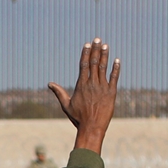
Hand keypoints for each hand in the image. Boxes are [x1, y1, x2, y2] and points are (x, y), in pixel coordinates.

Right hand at [48, 39, 120, 154]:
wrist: (92, 128)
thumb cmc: (78, 118)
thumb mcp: (66, 105)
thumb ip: (59, 92)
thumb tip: (50, 84)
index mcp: (81, 85)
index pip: (84, 65)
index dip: (85, 53)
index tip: (87, 44)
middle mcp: (92, 84)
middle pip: (94, 63)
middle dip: (95, 50)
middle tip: (97, 39)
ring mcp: (102, 88)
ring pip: (104, 68)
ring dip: (104, 55)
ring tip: (105, 45)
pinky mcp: (111, 93)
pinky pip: (114, 78)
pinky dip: (116, 69)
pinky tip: (117, 60)